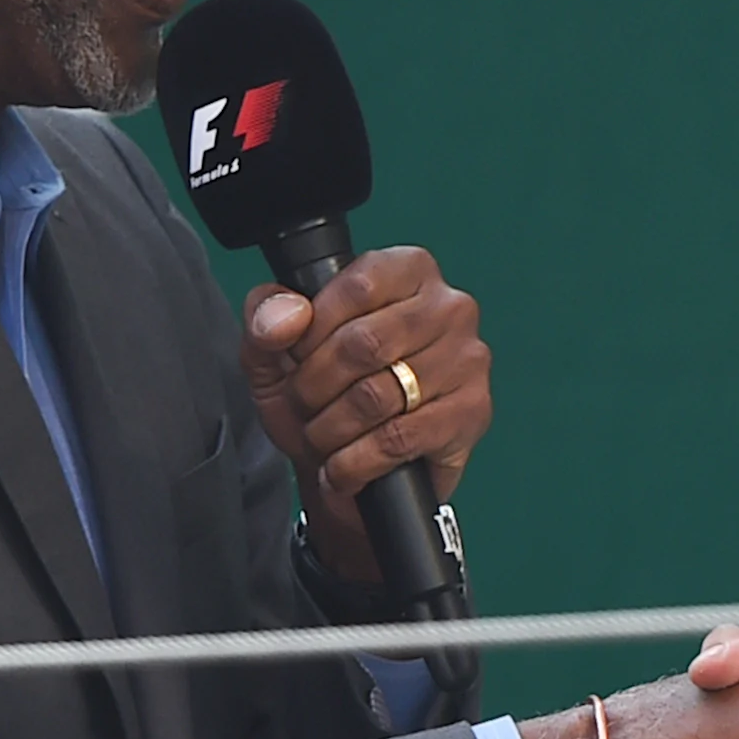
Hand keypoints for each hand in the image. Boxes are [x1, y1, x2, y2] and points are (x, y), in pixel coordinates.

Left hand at [240, 246, 490, 580]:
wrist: (352, 466)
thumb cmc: (322, 392)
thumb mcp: (276, 348)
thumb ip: (266, 317)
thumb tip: (288, 318)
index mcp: (408, 270)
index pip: (357, 286)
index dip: (312, 331)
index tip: (295, 358)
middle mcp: (449, 307)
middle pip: (364, 344)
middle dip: (314, 386)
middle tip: (303, 406)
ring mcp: (467, 361)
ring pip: (377, 396)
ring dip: (330, 429)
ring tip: (320, 437)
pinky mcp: (472, 414)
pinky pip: (398, 440)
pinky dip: (355, 462)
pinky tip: (340, 469)